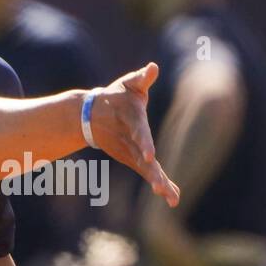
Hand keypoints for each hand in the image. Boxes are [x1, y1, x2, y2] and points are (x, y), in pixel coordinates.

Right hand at [89, 62, 179, 206]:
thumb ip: (142, 78)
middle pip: (140, 158)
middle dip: (150, 172)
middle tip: (158, 186)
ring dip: (158, 183)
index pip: (138, 131)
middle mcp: (130, 140)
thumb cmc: (116, 96)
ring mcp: (130, 152)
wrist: (91, 115)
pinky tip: (173, 198)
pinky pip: (148, 173)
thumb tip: (153, 67)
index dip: (144, 142)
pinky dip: (162, 184)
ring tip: (171, 198)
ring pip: (145, 170)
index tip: (149, 156)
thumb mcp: (128, 84)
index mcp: (130, 119)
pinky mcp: (132, 159)